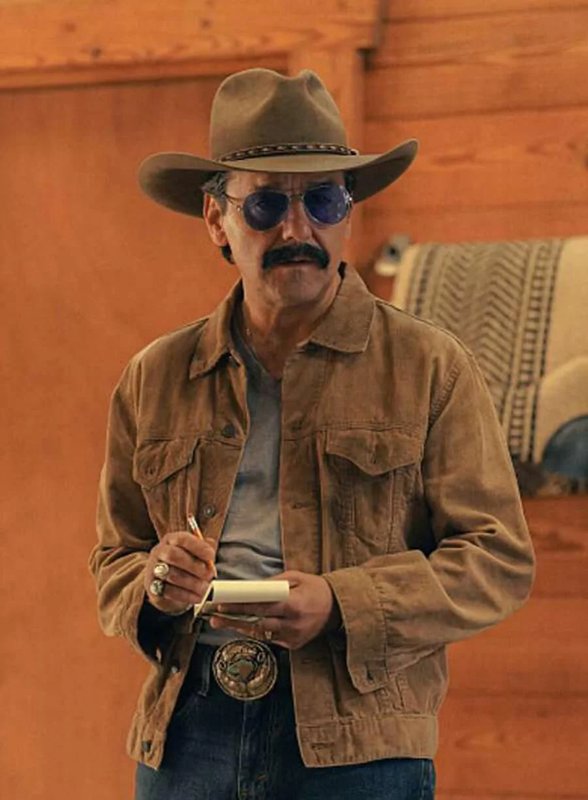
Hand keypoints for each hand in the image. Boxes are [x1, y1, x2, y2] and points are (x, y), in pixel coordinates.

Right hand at [144, 530, 215, 615]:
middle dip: (194, 566)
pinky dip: (186, 595)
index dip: (198, 547)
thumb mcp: (194, 554)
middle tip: (208, 575)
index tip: (211, 556)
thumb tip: (211, 552)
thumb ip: (204, 550)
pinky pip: (169, 591)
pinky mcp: (152, 588)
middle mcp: (159, 552)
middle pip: (173, 555)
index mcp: (171, 540)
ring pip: (171, 575)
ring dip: (192, 583)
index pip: (182, 539)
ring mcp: (153, 570)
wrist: (167, 585)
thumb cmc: (185, 566)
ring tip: (205, 588)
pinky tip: (197, 596)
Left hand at [209, 570, 340, 649]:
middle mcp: (292, 623)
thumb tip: (250, 587)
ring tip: (221, 622)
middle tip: (214, 616)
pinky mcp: (293, 645)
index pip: (260, 606)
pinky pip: (270, 639)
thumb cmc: (316, 588)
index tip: (223, 603)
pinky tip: (242, 626)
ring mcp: (293, 637)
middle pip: (256, 622)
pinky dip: (256, 632)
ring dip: (239, 627)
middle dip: (233, 619)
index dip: (240, 605)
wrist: (338, 609)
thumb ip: (273, 584)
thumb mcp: (296, 577)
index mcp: (293, 604)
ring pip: (260, 634)